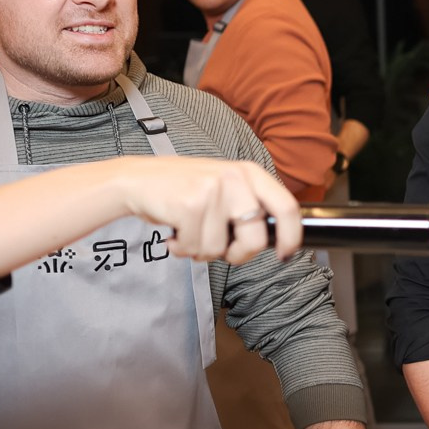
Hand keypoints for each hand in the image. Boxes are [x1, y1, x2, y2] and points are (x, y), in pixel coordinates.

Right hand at [123, 156, 303, 262]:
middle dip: (237, 255)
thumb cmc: (183, 190)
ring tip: (188, 230)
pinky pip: (194, 247)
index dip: (291, 236)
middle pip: (255, 240)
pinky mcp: (190, 204)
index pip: (287, 207)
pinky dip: (181, 247)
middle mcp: (235, 178)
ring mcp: (213, 190)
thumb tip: (274, 241)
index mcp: (250, 173)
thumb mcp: (225, 188)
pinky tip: (174, 231)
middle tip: (221, 250)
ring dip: (199, 250)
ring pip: (218, 249)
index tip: (284, 254)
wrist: (137, 179)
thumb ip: (248, 207)